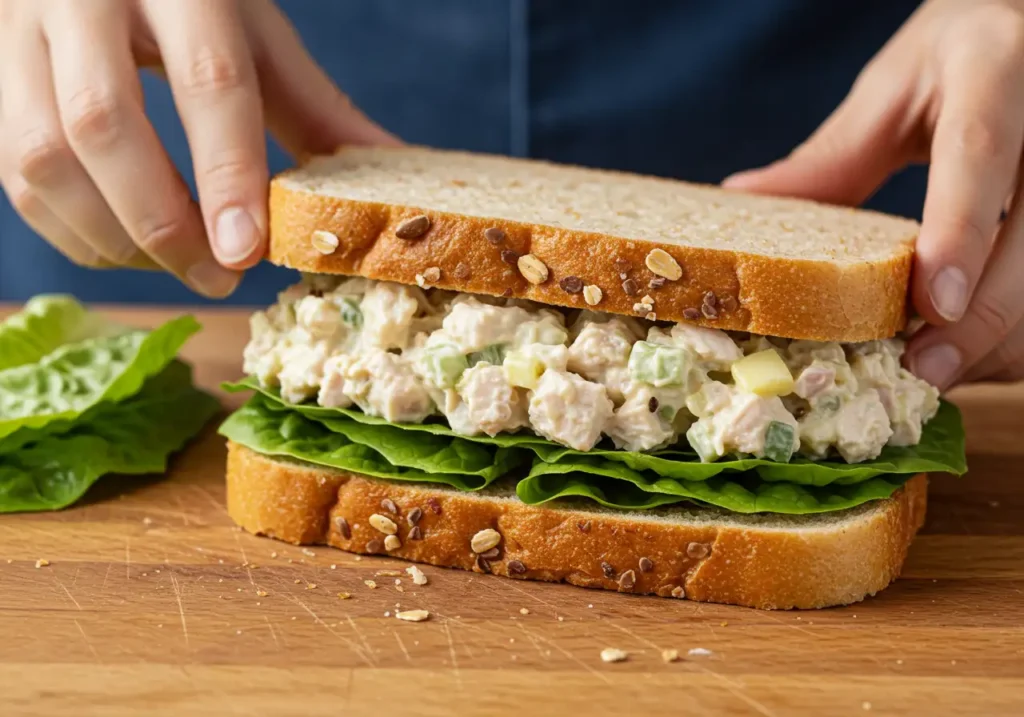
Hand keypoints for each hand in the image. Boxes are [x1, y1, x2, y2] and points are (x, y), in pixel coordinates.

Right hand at [0, 0, 397, 296]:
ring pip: (42, 156)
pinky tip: (128, 246)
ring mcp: (20, 30)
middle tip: (218, 276)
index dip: (228, 174)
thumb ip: (311, 107)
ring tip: (178, 266)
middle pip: (104, 125)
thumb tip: (387, 170)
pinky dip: (72, 229)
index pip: (208, 80)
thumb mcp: (255, 32)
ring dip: (113, 237)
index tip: (248, 252)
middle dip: (163, 223)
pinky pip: (13, 172)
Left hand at [724, 0, 1023, 388]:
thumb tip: (743, 202)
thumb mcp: (892, 88)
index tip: (930, 307)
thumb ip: (833, 156)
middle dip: (983, 318)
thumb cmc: (954, 58)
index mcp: (994, 68)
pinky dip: (1016, 329)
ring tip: (940, 371)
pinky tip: (972, 348)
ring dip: (1000, 336)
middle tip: (923, 374)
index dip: (960, 234)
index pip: (980, 154)